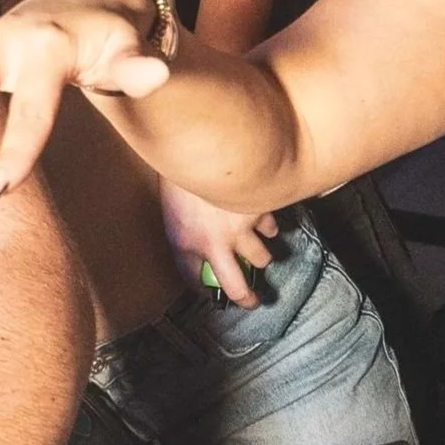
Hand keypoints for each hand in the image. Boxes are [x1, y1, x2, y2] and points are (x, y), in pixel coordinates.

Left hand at [161, 183, 278, 306]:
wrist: (199, 143)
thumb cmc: (180, 176)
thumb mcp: (172, 211)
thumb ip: (187, 236)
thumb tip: (201, 255)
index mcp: (186, 242)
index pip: (194, 281)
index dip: (204, 291)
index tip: (212, 294)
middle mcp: (215, 242)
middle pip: (237, 288)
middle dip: (247, 299)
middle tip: (252, 301)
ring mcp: (241, 228)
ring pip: (263, 259)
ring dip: (261, 257)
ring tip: (258, 252)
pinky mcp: (260, 211)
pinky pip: (272, 229)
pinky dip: (268, 227)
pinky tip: (263, 221)